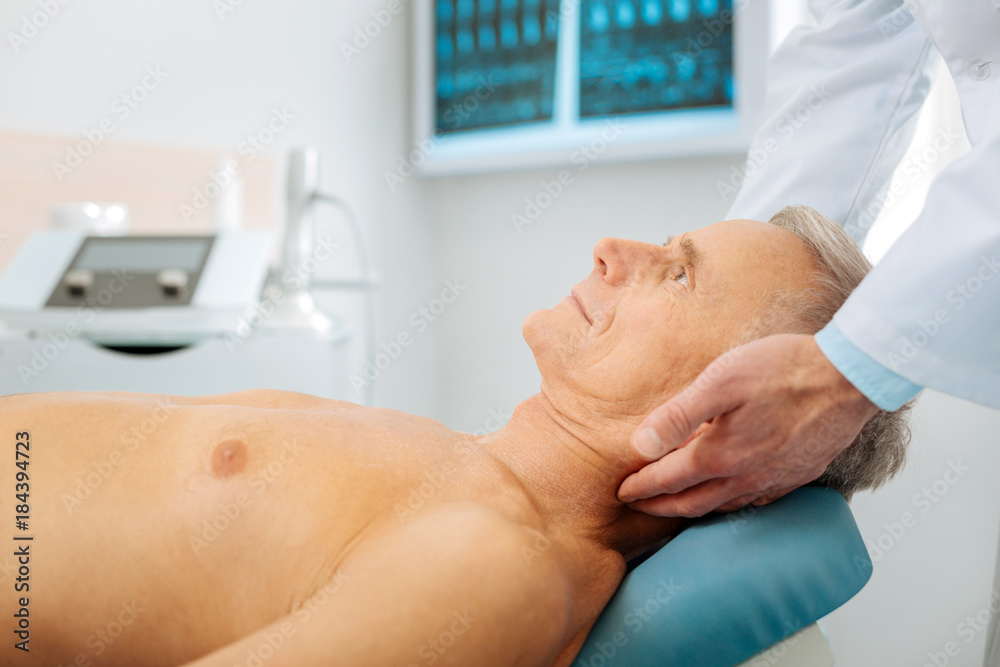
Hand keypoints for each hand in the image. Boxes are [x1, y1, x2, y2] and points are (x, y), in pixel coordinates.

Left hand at [618, 334, 877, 517]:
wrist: (850, 377)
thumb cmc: (784, 370)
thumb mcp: (720, 381)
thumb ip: (678, 415)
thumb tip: (640, 445)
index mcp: (720, 455)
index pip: (668, 480)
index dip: (641, 487)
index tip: (621, 492)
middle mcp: (746, 476)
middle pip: (691, 503)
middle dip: (659, 507)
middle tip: (638, 506)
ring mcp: (775, 479)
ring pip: (723, 506)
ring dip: (692, 509)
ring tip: (675, 505)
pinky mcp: (798, 475)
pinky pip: (755, 501)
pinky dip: (730, 504)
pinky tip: (729, 496)